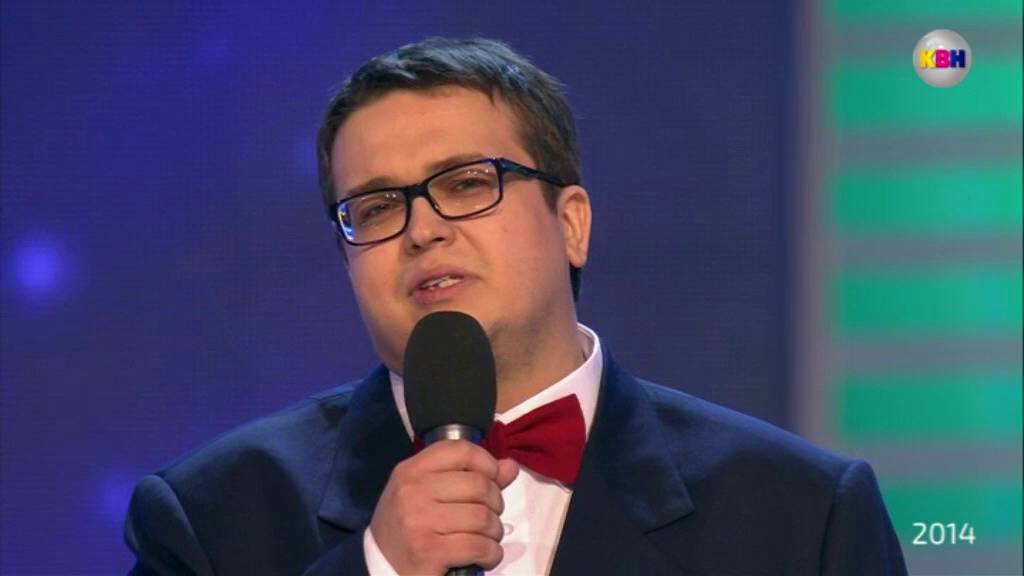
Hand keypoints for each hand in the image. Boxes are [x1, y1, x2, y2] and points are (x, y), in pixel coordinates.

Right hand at [369, 440, 519, 574]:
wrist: (379, 566)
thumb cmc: (407, 525)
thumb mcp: (427, 493)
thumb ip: (468, 476)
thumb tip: (509, 466)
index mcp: (411, 470)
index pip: (460, 450)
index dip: (487, 463)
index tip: (492, 480)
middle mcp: (413, 490)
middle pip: (478, 484)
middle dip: (495, 503)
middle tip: (489, 517)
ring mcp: (419, 521)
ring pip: (482, 517)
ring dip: (494, 531)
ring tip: (487, 538)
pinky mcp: (428, 551)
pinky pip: (479, 546)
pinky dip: (491, 553)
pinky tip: (484, 556)